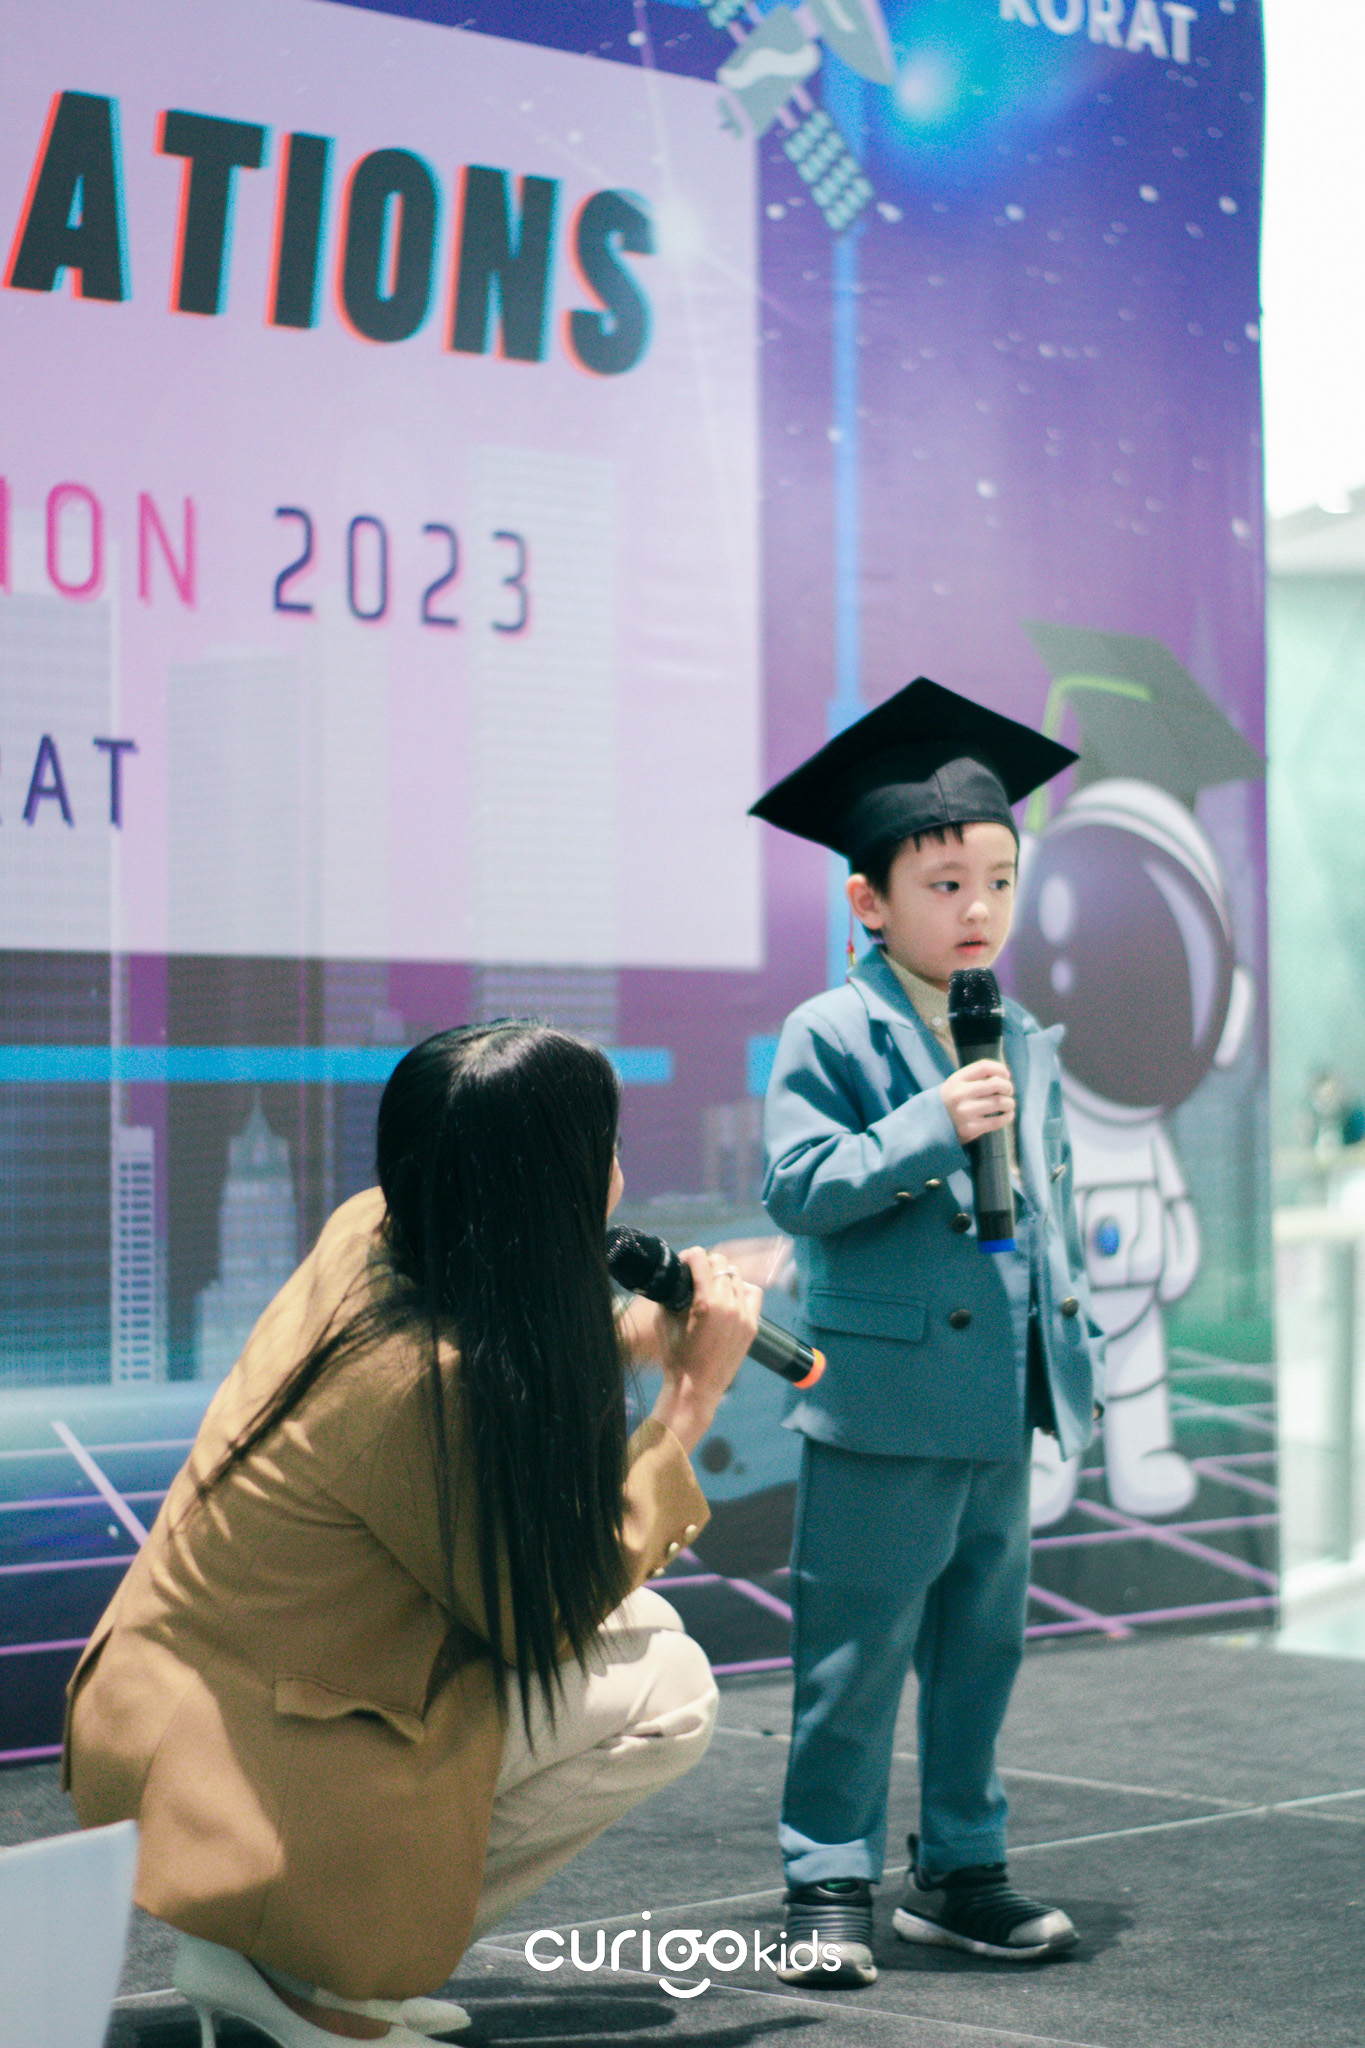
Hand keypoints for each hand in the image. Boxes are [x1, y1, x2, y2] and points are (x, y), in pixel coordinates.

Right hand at [649, 1247, 761, 1454]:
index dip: (688, 1256)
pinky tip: (730, 1298)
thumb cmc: (675, 1357)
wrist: (695, 1390)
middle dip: (706, 1265)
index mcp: (706, 1302)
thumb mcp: (664, 1320)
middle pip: (721, 1264)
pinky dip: (741, 1290)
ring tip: (711, 1288)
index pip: (701, 1258)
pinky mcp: (753, 1326)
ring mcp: (744, 1316)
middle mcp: (729, 1305)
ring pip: (737, 1277)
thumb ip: (672, 1293)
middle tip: (695, 1275)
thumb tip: (677, 1276)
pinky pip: (753, 1294)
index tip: (683, 1262)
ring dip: (723, 1276)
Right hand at [941, 1058, 1015, 1145]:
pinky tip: (1007, 1115)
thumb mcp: (955, 1084)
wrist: (930, 1126)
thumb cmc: (950, 1102)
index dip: (1000, 1069)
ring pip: (1000, 1102)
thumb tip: (1004, 1075)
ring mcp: (965, 1112)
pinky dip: (1008, 1117)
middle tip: (1008, 1091)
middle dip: (1008, 1087)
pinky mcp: (971, 1129)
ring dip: (1009, 1103)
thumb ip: (975, 1077)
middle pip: (996, 1084)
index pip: (984, 1067)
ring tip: (1008, 1104)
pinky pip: (998, 1121)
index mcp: (956, 1080)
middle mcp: (960, 1094)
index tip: (1006, 1075)